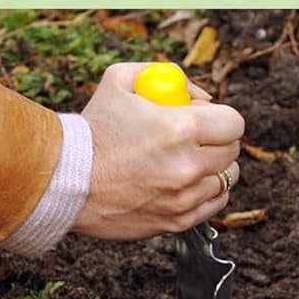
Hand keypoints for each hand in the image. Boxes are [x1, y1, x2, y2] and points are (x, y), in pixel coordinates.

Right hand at [73, 63, 244, 239]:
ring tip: (191, 165)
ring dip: (214, 171)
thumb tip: (199, 96)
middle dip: (219, 142)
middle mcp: (186, 166)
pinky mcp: (173, 222)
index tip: (208, 121)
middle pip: (231, 153)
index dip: (223, 118)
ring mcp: (181, 199)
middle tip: (199, 141)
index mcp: (180, 128)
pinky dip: (207, 196)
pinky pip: (211, 207)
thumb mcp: (122, 79)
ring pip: (225, 181)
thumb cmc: (92, 131)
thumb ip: (166, 75)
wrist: (64, 181)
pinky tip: (189, 187)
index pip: (234, 123)